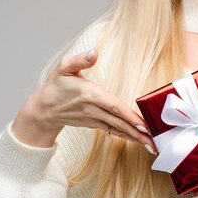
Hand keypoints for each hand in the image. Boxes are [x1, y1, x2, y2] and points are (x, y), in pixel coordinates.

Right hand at [11, 49, 157, 153]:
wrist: (43, 109)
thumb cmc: (56, 85)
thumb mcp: (64, 68)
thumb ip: (80, 60)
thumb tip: (94, 53)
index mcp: (89, 94)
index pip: (113, 106)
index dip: (129, 116)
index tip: (143, 125)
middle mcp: (93, 109)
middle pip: (119, 122)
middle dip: (138, 132)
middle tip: (154, 141)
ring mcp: (94, 119)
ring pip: (118, 129)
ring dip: (135, 137)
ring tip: (151, 145)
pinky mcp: (94, 124)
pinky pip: (113, 130)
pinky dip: (127, 136)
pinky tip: (139, 140)